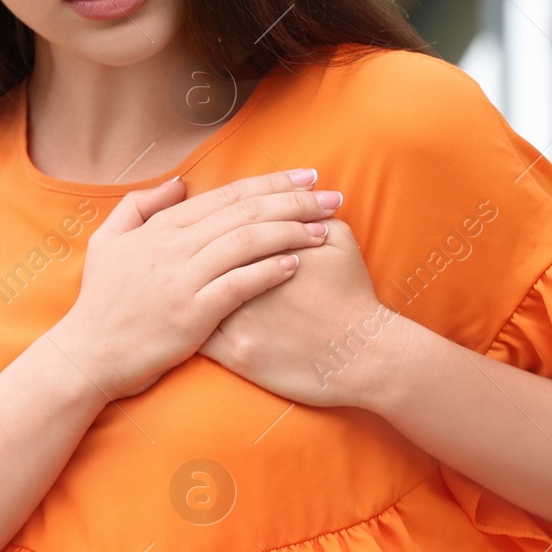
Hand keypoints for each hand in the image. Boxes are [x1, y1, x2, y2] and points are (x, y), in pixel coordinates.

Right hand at [48, 170, 339, 401]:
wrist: (88, 355)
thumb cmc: (101, 302)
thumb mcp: (108, 242)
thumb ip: (140, 206)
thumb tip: (180, 184)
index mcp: (162, 228)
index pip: (227, 196)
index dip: (271, 184)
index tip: (306, 179)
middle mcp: (175, 246)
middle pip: (246, 212)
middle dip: (294, 201)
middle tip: (332, 196)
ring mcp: (184, 279)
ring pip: (248, 242)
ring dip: (291, 231)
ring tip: (325, 229)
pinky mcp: (193, 314)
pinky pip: (240, 284)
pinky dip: (270, 270)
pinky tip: (298, 264)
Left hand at [198, 218, 400, 407]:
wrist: (365, 355)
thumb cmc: (354, 298)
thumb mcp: (342, 243)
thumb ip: (313, 214)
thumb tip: (294, 195)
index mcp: (270, 246)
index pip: (226, 226)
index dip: (215, 225)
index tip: (212, 232)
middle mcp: (249, 278)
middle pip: (203, 257)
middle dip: (194, 255)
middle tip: (194, 258)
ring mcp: (240, 318)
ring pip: (194, 295)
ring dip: (187, 289)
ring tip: (186, 285)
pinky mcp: (237, 354)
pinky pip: (198, 335)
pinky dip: (190, 325)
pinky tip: (190, 319)